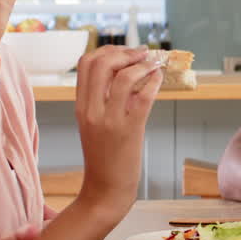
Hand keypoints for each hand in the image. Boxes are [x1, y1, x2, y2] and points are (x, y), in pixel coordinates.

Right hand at [74, 46, 163, 216]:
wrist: (105, 189)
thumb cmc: (105, 156)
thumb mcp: (96, 123)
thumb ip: (105, 98)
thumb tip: (130, 73)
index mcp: (80, 106)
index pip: (86, 63)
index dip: (108, 50)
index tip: (126, 52)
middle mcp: (91, 110)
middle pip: (102, 63)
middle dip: (125, 52)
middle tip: (142, 54)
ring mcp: (109, 120)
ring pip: (123, 77)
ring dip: (143, 64)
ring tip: (154, 64)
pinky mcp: (129, 130)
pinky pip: (143, 96)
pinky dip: (154, 81)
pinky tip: (160, 78)